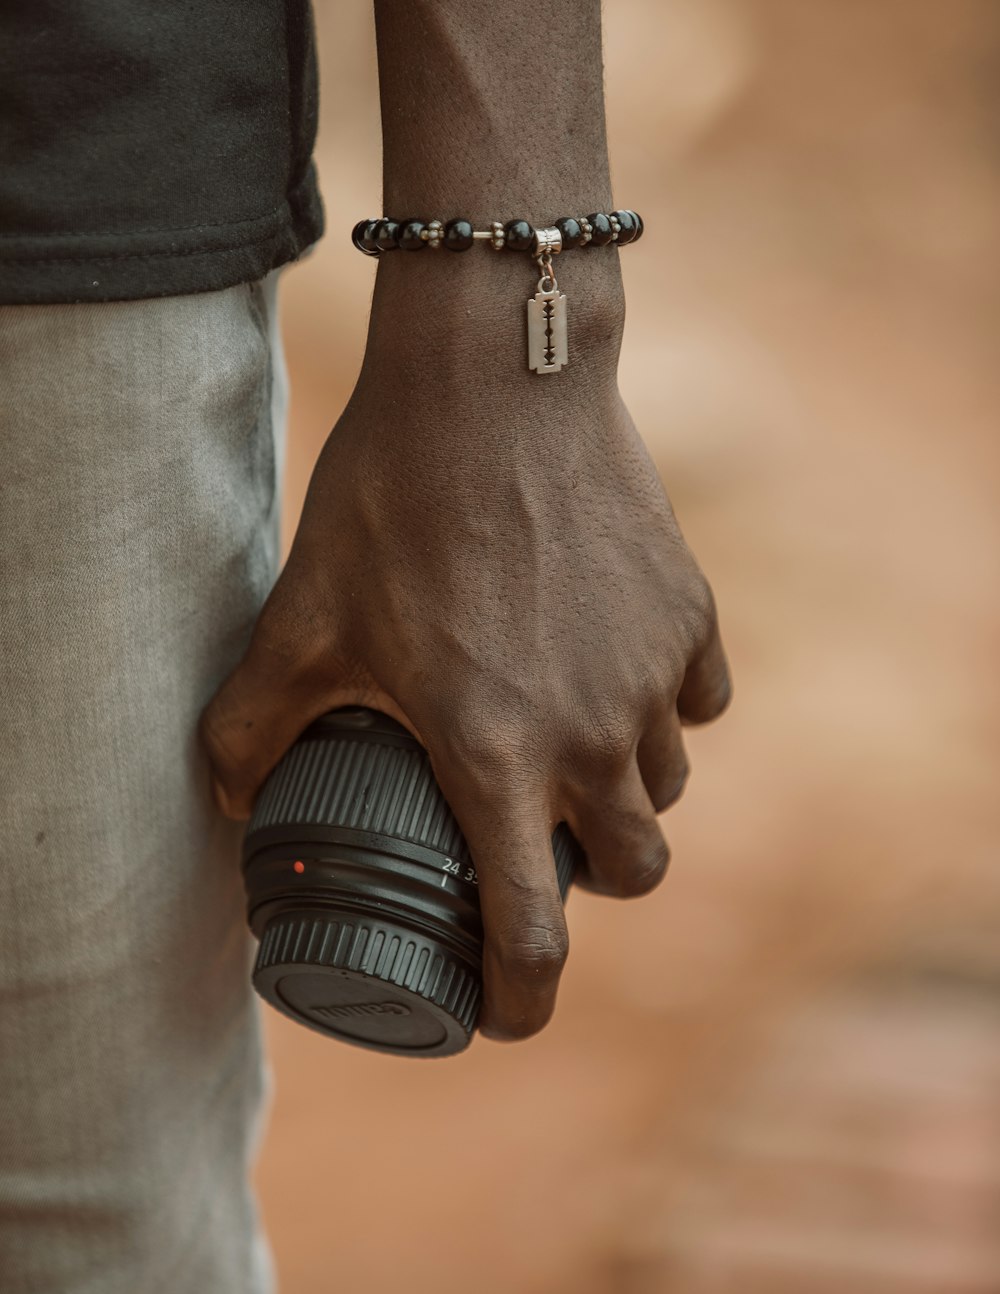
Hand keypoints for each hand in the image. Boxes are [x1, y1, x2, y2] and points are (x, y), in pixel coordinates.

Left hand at [201, 261, 730, 1040]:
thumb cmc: (395, 499)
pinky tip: (617, 671)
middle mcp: (594, 735)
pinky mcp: (691, 614)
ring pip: (667, 785)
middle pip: (634, 872)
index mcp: (498, 756)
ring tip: (571, 748)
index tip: (506, 1005)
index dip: (522, 997)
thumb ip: (250, 722)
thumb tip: (227, 793)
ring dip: (625, 792)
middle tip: (536, 844)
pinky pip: (701, 701)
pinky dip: (664, 709)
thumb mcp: (303, 617)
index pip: (532, 932)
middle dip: (589, 882)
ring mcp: (653, 675)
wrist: (497, 380)